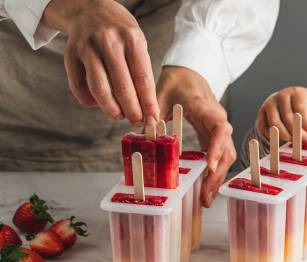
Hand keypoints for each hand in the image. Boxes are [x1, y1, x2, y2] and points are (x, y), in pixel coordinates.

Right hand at [42, 0, 158, 124]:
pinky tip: (100, 103)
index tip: (153, 119)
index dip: (148, 103)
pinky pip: (79, 87)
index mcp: (131, 39)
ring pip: (99, 89)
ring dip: (111, 109)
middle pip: (122, 87)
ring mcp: (87, 48)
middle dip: (132, 110)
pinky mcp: (70, 55)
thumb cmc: (119, 32)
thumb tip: (147, 107)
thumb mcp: (137, 43)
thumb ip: (141, 72)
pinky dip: (91, 101)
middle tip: (137, 122)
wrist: (88, 8)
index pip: (142, 79)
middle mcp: (108, 42)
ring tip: (119, 115)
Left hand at [157, 66, 234, 207]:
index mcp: (206, 109)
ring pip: (225, 157)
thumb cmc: (176, 81)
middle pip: (226, 150)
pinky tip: (204, 188)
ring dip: (217, 178)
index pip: (219, 129)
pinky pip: (219, 157)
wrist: (190, 72)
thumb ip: (152, 114)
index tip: (208, 167)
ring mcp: (218, 130)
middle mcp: (218, 121)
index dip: (216, 149)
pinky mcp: (214, 137)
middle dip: (216, 175)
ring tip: (205, 199)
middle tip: (204, 197)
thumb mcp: (160, 94)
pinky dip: (213, 173)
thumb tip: (142, 135)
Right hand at [257, 87, 306, 142]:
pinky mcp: (261, 113)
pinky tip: (281, 140)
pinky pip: (264, 127)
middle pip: (287, 117)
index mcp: (296, 92)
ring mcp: (269, 104)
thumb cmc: (302, 108)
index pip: (300, 108)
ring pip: (274, 123)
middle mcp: (281, 96)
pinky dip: (272, 136)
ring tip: (294, 142)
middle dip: (297, 132)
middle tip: (305, 140)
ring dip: (285, 135)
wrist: (289, 102)